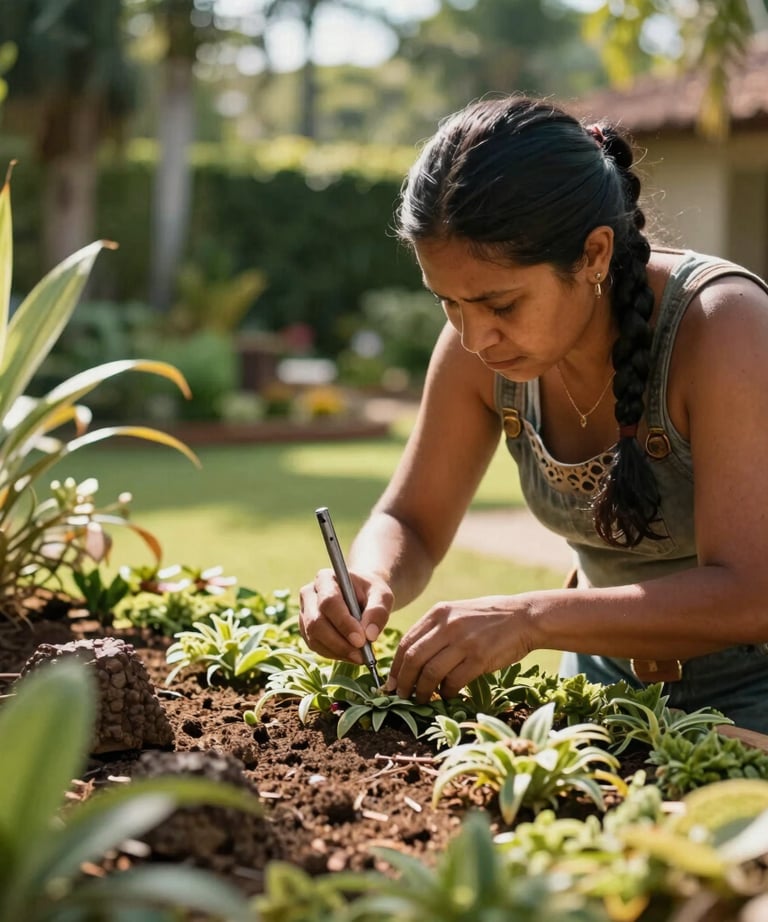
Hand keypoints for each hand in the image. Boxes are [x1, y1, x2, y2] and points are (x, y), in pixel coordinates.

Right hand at [299, 568, 392, 663]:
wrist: (362, 596)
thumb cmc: (371, 592)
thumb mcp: (382, 596)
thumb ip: (378, 612)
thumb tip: (370, 636)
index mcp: (326, 578)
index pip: (329, 602)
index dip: (344, 623)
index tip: (361, 640)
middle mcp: (309, 594)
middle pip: (316, 622)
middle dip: (339, 643)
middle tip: (361, 655)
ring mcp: (305, 613)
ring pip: (314, 637)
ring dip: (337, 651)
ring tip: (360, 656)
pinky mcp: (306, 629)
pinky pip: (315, 646)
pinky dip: (334, 654)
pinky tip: (350, 654)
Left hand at [383, 595, 532, 702]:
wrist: (524, 617)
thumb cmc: (489, 618)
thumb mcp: (457, 613)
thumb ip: (435, 630)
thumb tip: (411, 659)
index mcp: (438, 613)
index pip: (407, 643)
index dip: (396, 667)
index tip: (392, 683)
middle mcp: (447, 625)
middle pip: (413, 659)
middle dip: (404, 682)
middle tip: (402, 696)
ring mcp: (463, 641)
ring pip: (430, 673)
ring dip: (423, 692)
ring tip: (422, 699)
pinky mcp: (479, 658)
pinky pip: (453, 681)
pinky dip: (446, 692)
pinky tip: (448, 695)